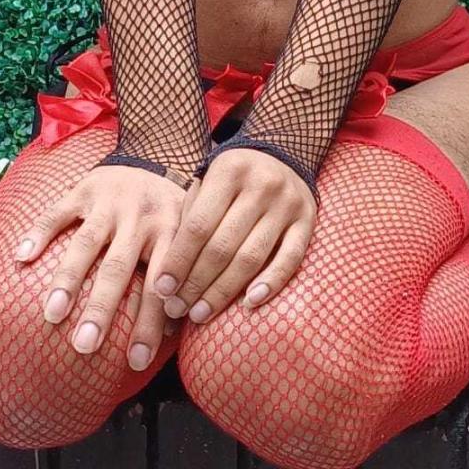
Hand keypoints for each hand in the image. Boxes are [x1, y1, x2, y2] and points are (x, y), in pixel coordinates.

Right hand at [13, 163, 191, 372]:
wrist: (157, 154)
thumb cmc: (170, 211)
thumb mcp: (186, 236)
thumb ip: (182, 276)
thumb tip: (176, 331)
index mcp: (171, 233)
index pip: (160, 284)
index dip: (151, 322)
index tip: (137, 361)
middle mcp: (141, 216)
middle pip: (120, 266)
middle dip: (102, 307)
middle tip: (85, 346)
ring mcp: (111, 201)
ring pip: (88, 242)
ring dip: (69, 278)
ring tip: (52, 314)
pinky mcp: (86, 187)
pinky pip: (59, 211)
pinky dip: (40, 233)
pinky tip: (22, 257)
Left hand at [151, 147, 315, 324]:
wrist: (284, 154)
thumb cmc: (233, 178)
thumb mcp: (207, 181)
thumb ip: (190, 216)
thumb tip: (169, 271)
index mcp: (229, 170)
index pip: (198, 225)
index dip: (179, 260)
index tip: (161, 289)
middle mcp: (260, 185)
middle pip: (223, 245)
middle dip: (195, 283)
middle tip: (176, 309)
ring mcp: (287, 203)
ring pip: (252, 257)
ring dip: (223, 292)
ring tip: (200, 314)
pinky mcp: (308, 220)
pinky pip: (290, 259)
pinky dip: (270, 283)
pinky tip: (248, 304)